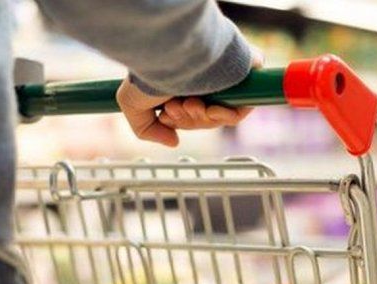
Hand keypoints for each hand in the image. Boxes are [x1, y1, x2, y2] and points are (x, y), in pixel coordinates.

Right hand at [116, 50, 263, 146]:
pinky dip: (224, 116)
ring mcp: (224, 76)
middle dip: (188, 120)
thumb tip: (174, 141)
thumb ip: (146, 129)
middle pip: (205, 117)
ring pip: (221, 115)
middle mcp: (204, 77)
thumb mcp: (132, 104)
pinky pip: (241, 107)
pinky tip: (208, 108)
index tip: (167, 116)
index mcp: (182, 81)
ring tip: (188, 103)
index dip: (180, 121)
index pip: (190, 113)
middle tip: (175, 108)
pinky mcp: (244, 72)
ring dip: (202, 118)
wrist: (168, 48)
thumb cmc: (148, 69)